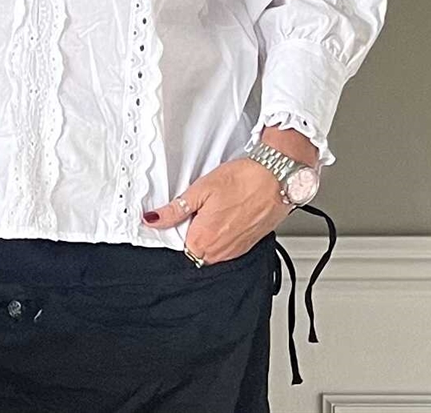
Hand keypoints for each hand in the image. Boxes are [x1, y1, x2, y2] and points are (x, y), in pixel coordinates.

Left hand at [141, 158, 291, 264]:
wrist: (278, 178)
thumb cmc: (243, 180)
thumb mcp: (200, 189)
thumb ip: (174, 209)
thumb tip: (152, 219)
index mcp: (202, 240)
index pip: (177, 243)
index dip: (177, 225)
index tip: (182, 211)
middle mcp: (219, 251)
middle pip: (194, 248)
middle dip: (193, 229)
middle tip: (202, 205)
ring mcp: (235, 251)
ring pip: (211, 248)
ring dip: (209, 231)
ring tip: (219, 206)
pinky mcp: (248, 246)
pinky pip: (227, 246)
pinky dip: (225, 232)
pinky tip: (230, 212)